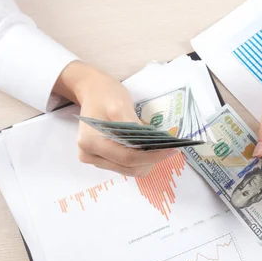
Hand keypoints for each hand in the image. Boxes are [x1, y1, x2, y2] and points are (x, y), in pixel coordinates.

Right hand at [54, 61, 177, 176]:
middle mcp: (89, 155)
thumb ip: (133, 126)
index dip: (152, 156)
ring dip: (147, 161)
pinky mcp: (102, 159)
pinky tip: (147, 147)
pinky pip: (126, 165)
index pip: (128, 157)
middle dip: (151, 159)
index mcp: (91, 142)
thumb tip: (152, 142)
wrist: (93, 91)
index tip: (172, 150)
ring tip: (159, 147)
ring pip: (129, 170)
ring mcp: (95, 159)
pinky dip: (140, 159)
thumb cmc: (105, 95)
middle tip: (169, 148)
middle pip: (129, 167)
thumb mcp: (120, 105)